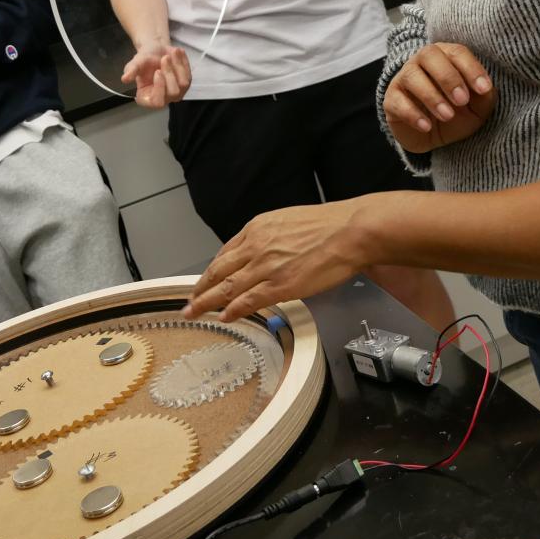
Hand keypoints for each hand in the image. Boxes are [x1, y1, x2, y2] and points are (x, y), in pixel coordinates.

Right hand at [123, 42, 190, 107]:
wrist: (155, 51)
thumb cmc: (144, 60)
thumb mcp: (136, 63)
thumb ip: (131, 71)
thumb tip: (124, 79)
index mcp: (147, 98)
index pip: (157, 102)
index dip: (160, 87)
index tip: (157, 71)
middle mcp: (163, 99)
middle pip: (173, 92)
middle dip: (169, 73)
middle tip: (164, 58)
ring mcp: (176, 93)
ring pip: (183, 84)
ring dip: (177, 66)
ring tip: (169, 54)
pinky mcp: (185, 84)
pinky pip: (188, 75)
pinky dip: (183, 62)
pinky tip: (177, 53)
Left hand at [182, 197, 372, 321]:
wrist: (350, 231)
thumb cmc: (330, 225)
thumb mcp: (290, 221)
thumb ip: (272, 237)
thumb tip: (267, 253)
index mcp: (258, 228)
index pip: (226, 253)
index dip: (212, 271)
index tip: (205, 281)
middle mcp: (256, 245)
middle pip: (219, 271)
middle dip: (201, 288)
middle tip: (189, 302)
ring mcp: (266, 266)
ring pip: (227, 287)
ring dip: (207, 302)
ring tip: (194, 313)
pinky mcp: (280, 285)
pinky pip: (248, 300)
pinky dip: (233, 310)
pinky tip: (224, 317)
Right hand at [384, 43, 495, 153]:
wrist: (433, 137)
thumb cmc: (458, 113)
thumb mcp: (477, 108)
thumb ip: (484, 96)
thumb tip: (485, 88)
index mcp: (446, 56)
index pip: (457, 52)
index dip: (471, 68)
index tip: (484, 89)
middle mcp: (422, 61)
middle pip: (429, 54)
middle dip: (448, 77)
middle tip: (462, 100)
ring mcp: (404, 79)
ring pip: (412, 76)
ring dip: (431, 96)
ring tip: (447, 116)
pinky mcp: (391, 100)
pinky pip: (397, 101)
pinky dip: (412, 114)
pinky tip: (427, 126)